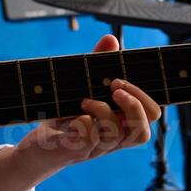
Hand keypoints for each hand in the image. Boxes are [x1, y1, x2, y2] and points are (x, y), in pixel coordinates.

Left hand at [12, 33, 161, 176]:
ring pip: (116, 135)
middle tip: (112, 88)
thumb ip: (98, 64)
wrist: (38, 145)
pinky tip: (72, 115)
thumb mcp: (83, 87)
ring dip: (102, 110)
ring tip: (84, 100)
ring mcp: (96, 148)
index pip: (152, 115)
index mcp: (122, 123)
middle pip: (144, 132)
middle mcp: (114, 139)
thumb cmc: (65, 115)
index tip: (118, 80)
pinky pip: (88, 138)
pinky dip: (83, 121)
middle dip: (132, 104)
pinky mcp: (74, 150)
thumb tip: (111, 39)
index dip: (142, 97)